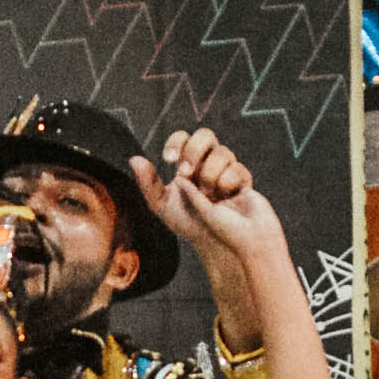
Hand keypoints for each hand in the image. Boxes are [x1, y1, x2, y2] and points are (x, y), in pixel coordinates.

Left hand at [131, 131, 288, 266]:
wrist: (217, 243)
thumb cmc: (190, 225)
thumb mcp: (164, 207)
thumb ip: (149, 184)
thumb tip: (134, 158)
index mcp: (188, 163)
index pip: (183, 138)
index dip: (177, 143)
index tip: (170, 159)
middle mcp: (209, 161)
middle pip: (206, 135)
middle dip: (194, 152)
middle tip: (186, 173)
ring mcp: (228, 167)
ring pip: (223, 152)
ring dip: (210, 175)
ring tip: (209, 196)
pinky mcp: (244, 179)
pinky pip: (237, 170)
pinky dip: (227, 185)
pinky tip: (225, 198)